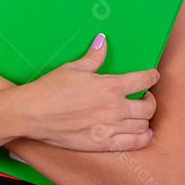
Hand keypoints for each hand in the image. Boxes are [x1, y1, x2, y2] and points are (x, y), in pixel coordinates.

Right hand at [16, 33, 158, 151]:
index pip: (144, 80)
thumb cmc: (51, 88)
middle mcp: (115, 108)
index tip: (152, 76)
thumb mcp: (74, 67)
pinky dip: (143, 138)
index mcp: (111, 86)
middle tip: (145, 97)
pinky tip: (143, 133)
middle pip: (148, 106)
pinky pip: (134, 143)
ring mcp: (109, 128)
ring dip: (145, 119)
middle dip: (150, 100)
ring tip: (141, 114)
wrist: (32, 113)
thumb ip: (95, 56)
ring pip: (144, 125)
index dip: (152, 76)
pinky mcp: (102, 144)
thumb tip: (103, 40)